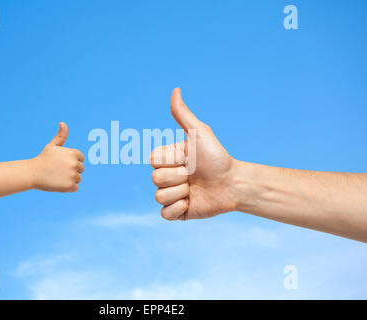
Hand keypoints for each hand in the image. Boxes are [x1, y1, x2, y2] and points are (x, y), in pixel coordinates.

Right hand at [31, 122, 84, 192]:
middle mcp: (74, 163)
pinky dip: (68, 188)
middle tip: (58, 170)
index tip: (61, 163)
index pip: (81, 158)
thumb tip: (63, 123)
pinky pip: (75, 188)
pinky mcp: (69, 186)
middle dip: (71, 170)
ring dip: (70, 179)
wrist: (32, 173)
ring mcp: (72, 175)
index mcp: (73, 153)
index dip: (71, 161)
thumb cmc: (42, 159)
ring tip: (58, 176)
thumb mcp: (52, 146)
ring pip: (78, 179)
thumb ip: (60, 136)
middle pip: (80, 169)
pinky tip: (58, 183)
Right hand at [150, 88, 238, 219]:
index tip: (188, 158)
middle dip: (178, 177)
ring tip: (195, 189)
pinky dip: (178, 209)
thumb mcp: (199, 133)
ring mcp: (171, 195)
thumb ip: (183, 114)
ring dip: (181, 193)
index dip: (171, 161)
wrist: (233, 183)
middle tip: (194, 175)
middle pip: (155, 179)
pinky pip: (164, 214)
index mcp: (168, 159)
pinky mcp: (177, 212)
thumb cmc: (217, 156)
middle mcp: (167, 176)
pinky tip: (192, 202)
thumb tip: (176, 89)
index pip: (153, 161)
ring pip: (159, 196)